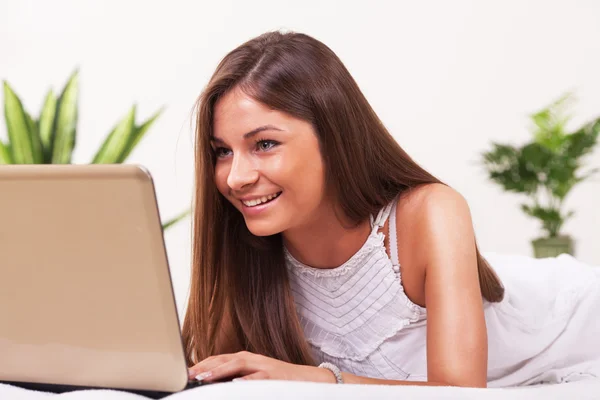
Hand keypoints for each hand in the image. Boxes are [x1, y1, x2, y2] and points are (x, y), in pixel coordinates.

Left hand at [187, 351, 334, 382]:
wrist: (308, 379)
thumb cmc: (279, 380)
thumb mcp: (254, 377)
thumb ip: (236, 378)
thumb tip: (215, 383)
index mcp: (246, 359)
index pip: (218, 359)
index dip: (201, 364)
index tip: (185, 373)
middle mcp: (252, 359)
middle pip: (224, 359)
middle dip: (204, 367)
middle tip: (188, 376)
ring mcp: (263, 366)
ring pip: (237, 365)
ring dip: (219, 371)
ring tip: (203, 378)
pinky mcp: (274, 376)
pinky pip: (257, 378)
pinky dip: (245, 380)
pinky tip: (234, 384)